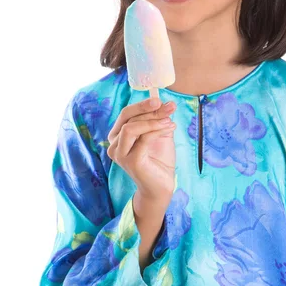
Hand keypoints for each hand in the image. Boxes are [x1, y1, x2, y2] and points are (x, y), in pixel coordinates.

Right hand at [107, 97, 176, 213]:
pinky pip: (143, 139)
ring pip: (131, 128)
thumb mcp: (159, 134)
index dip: (142, 105)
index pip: (125, 114)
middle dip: (149, 110)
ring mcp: (120, 155)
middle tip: (168, 107)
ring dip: (153, 121)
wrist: (162, 185)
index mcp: (117, 136)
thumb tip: (166, 103)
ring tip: (170, 121)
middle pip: (127, 119)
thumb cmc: (159, 160)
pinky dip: (157, 130)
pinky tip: (170, 128)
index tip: (160, 100)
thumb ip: (158, 119)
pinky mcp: (131, 162)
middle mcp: (114, 145)